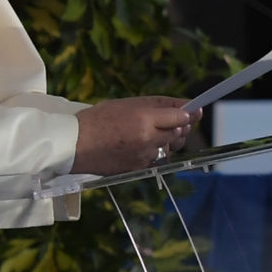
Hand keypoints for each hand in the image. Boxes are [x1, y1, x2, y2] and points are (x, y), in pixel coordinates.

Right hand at [71, 96, 198, 175]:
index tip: (195, 110)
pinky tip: (139, 144)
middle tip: (175, 120)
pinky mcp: (138, 168)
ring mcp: (144, 156)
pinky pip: (155, 158)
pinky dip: (153, 151)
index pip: (181, 117)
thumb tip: (184, 106)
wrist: (75, 144)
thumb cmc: (99, 119)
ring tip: (149, 131)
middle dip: (180, 126)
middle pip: (179, 133)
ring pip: (169, 147)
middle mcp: (148, 139)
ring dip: (166, 140)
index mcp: (145, 119)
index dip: (190, 113)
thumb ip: (157, 105)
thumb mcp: (128, 103)